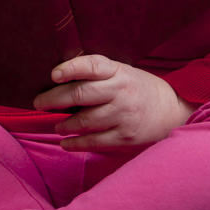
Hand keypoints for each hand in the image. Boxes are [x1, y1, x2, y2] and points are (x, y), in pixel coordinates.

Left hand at [32, 55, 200, 150]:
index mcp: (118, 72)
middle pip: (81, 94)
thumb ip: (96, 74)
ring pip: (84, 121)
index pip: (93, 65)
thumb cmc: (136, 88)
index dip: (71, 68)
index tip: (53, 74)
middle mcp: (121, 92)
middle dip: (54, 99)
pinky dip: (75, 143)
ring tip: (57, 125)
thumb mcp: (122, 72)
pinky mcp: (125, 137)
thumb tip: (57, 78)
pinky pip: (94, 142)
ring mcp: (123, 115)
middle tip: (38, 103)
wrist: (172, 111)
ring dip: (64, 124)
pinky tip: (65, 142)